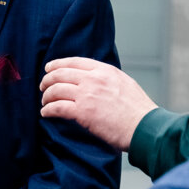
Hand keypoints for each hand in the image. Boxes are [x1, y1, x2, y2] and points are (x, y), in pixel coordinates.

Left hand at [39, 57, 157, 151]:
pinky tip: (46, 113)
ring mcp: (87, 94)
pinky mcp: (82, 112)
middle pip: (61, 74)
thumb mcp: (125, 84)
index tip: (49, 69)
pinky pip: (57, 107)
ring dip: (46, 96)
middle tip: (43, 87)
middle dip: (48, 80)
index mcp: (105, 70)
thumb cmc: (138, 110)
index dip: (58, 64)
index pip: (74, 61)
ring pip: (55, 89)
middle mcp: (94, 79)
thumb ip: (108, 79)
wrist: (145, 127)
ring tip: (44, 102)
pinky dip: (48, 110)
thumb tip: (95, 80)